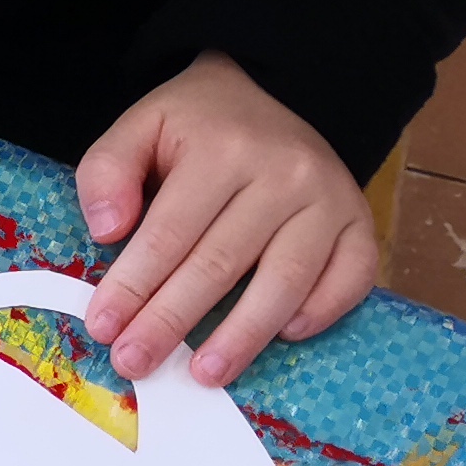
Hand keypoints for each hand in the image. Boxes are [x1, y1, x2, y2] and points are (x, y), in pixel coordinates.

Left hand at [78, 51, 380, 386]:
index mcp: (223, 149)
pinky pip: (351, 277)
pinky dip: (321, 311)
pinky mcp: (361, 221)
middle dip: (172, 321)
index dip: (134, 285)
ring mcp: (330, 199)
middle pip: (220, 263)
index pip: (170, 232)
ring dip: (243, 335)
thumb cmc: (198, 125)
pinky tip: (285, 336)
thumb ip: (108, 171)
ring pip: (285, 280)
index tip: (104, 326)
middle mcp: (285, 173)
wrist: (274, 93)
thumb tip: (107, 231)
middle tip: (136, 362)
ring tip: (204, 373)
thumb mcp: (140, 125)